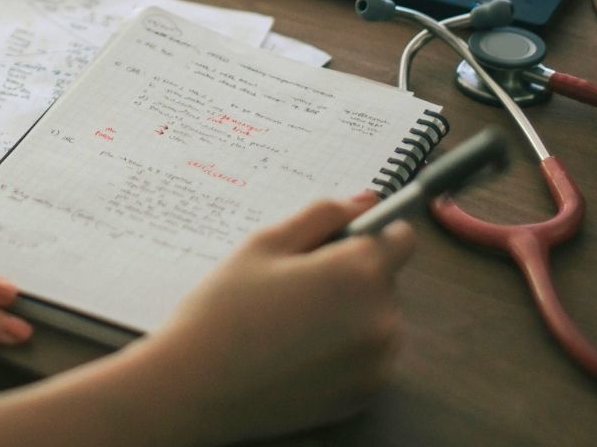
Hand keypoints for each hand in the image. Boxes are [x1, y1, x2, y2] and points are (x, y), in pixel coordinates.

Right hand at [130, 194, 413, 442]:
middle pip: (385, 280)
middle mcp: (381, 319)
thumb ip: (323, 214)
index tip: (337, 242)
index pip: (400, 238)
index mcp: (358, 273)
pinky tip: (299, 353)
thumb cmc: (224, 309)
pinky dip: (345, 351)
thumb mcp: (265, 243)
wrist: (195, 388)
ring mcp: (377, 364)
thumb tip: (366, 201)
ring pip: (378, 319)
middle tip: (295, 286)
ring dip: (351, 314)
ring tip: (293, 322)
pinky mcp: (365, 395)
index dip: (368, 233)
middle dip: (352, 276)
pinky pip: (369, 357)